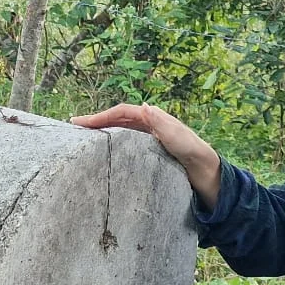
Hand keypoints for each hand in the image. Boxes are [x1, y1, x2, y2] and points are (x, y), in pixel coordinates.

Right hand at [69, 103, 221, 208]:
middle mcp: (150, 126)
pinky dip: (112, 147)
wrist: (210, 177)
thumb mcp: (181, 140)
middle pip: (118, 121)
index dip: (101, 116)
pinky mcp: (150, 154)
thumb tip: (145, 107)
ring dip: (102, 134)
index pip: (122, 113)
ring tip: (83, 140)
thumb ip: (164, 125)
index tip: (81, 123)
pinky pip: (126, 146)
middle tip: (74, 128)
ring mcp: (149, 140)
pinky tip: (103, 155)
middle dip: (96, 123)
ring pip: (120, 133)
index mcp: (155, 119)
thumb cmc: (197, 157)